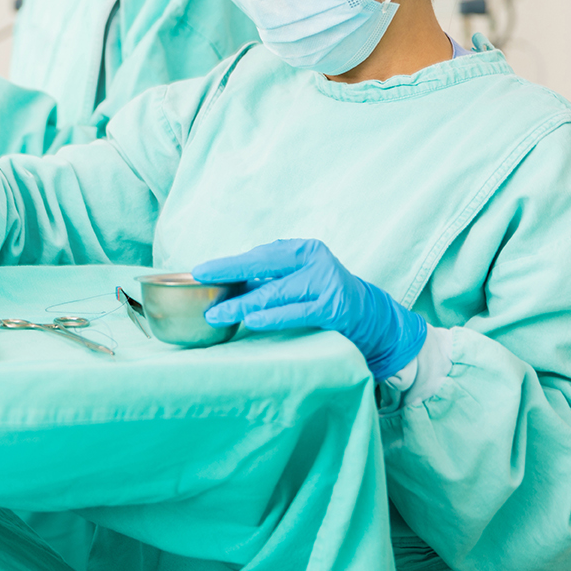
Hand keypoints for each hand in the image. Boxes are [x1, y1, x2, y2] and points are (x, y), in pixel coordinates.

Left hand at [193, 239, 426, 379]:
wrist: (370, 316)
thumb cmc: (323, 295)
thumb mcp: (300, 276)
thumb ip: (270, 275)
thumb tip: (223, 281)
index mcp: (304, 249)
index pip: (259, 255)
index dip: (229, 263)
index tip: (200, 270)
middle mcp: (316, 261)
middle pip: (264, 266)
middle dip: (229, 275)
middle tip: (201, 284)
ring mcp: (326, 284)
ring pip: (276, 293)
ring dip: (243, 305)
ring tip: (217, 313)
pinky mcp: (333, 308)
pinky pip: (296, 312)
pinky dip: (272, 317)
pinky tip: (251, 321)